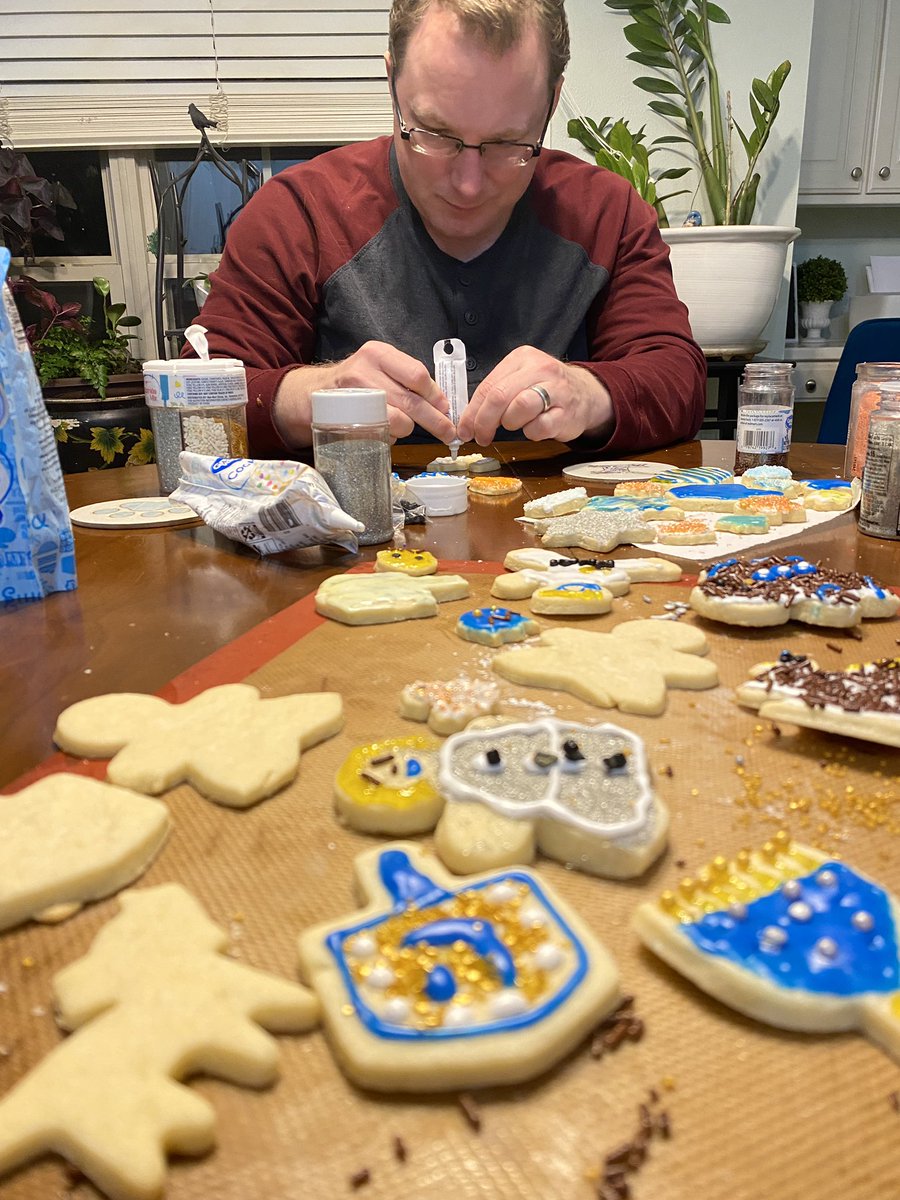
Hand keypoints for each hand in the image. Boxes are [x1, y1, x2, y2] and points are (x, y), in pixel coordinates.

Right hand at [274, 341, 455, 445]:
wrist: (313, 394)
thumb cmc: (356, 382)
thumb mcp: (379, 368)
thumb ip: (406, 380)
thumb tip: (440, 404)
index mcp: (378, 354)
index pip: (417, 374)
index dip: (436, 395)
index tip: (446, 408)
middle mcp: (364, 370)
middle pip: (411, 400)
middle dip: (435, 421)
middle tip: (448, 433)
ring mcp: (353, 396)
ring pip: (398, 420)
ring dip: (407, 429)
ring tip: (405, 427)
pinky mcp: (346, 419)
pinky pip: (380, 433)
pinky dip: (389, 437)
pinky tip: (385, 431)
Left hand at [455, 348, 614, 444]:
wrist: (585, 394)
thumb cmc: (545, 390)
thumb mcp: (519, 381)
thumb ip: (494, 395)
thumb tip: (467, 421)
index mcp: (521, 358)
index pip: (488, 386)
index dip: (472, 412)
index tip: (465, 430)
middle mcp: (539, 369)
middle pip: (500, 396)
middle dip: (484, 422)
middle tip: (481, 437)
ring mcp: (556, 389)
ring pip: (520, 407)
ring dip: (511, 422)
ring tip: (515, 424)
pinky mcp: (567, 412)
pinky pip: (540, 427)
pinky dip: (532, 432)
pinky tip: (535, 428)